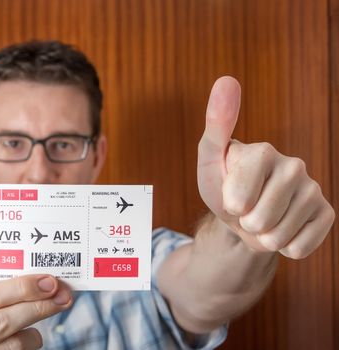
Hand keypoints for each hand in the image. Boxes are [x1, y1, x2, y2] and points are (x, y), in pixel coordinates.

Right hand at [0, 274, 71, 349]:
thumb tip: (39, 281)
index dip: (21, 288)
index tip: (48, 281)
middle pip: (2, 322)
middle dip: (38, 307)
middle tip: (63, 296)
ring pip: (15, 344)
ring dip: (36, 329)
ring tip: (44, 315)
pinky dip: (30, 343)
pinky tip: (29, 335)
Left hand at [197, 76, 334, 258]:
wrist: (242, 217)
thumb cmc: (222, 186)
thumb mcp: (209, 160)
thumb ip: (217, 124)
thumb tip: (227, 79)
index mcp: (264, 151)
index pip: (240, 197)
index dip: (229, 205)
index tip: (229, 195)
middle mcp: (294, 165)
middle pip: (260, 218)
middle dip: (245, 223)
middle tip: (245, 210)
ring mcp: (313, 189)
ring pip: (278, 235)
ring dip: (262, 236)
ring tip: (260, 219)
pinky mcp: (326, 213)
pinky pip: (300, 246)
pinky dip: (283, 246)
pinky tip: (280, 229)